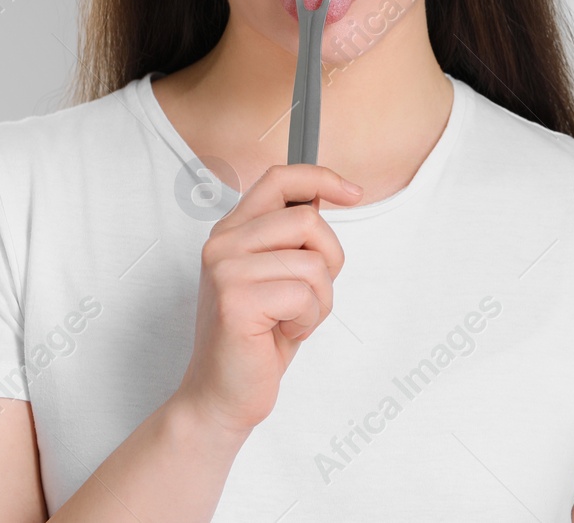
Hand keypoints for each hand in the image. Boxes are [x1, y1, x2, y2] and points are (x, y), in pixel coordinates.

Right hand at [173, 163, 362, 436]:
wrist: (220, 396)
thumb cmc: (255, 340)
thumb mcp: (276, 277)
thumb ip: (290, 239)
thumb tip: (323, 197)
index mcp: (232, 232)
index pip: (279, 178)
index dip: (321, 178)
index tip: (353, 193)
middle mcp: (223, 243)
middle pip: (307, 220)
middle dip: (329, 261)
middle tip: (310, 296)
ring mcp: (225, 270)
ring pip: (312, 262)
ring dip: (319, 300)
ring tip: (291, 320)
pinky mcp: (236, 300)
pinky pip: (304, 295)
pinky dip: (307, 321)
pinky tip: (282, 335)